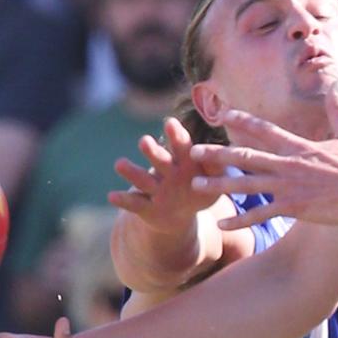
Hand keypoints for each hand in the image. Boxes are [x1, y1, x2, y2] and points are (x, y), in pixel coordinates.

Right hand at [109, 117, 225, 233]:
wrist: (182, 216)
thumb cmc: (201, 191)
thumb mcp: (215, 182)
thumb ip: (218, 169)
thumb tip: (225, 155)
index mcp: (185, 162)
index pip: (181, 145)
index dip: (176, 135)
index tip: (170, 122)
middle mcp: (166, 172)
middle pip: (159, 159)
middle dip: (152, 151)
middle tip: (144, 141)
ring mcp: (154, 189)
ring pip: (142, 179)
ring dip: (131, 171)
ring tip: (119, 164)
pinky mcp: (145, 207)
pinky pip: (133, 203)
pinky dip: (123, 200)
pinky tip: (112, 195)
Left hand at [191, 84, 337, 229]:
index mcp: (300, 146)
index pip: (265, 129)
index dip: (243, 120)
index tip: (223, 113)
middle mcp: (289, 163)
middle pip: (246, 155)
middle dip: (218, 153)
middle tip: (195, 151)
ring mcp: (289, 186)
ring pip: (246, 183)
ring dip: (220, 184)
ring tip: (197, 184)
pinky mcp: (294, 207)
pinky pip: (260, 213)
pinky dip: (240, 219)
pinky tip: (222, 223)